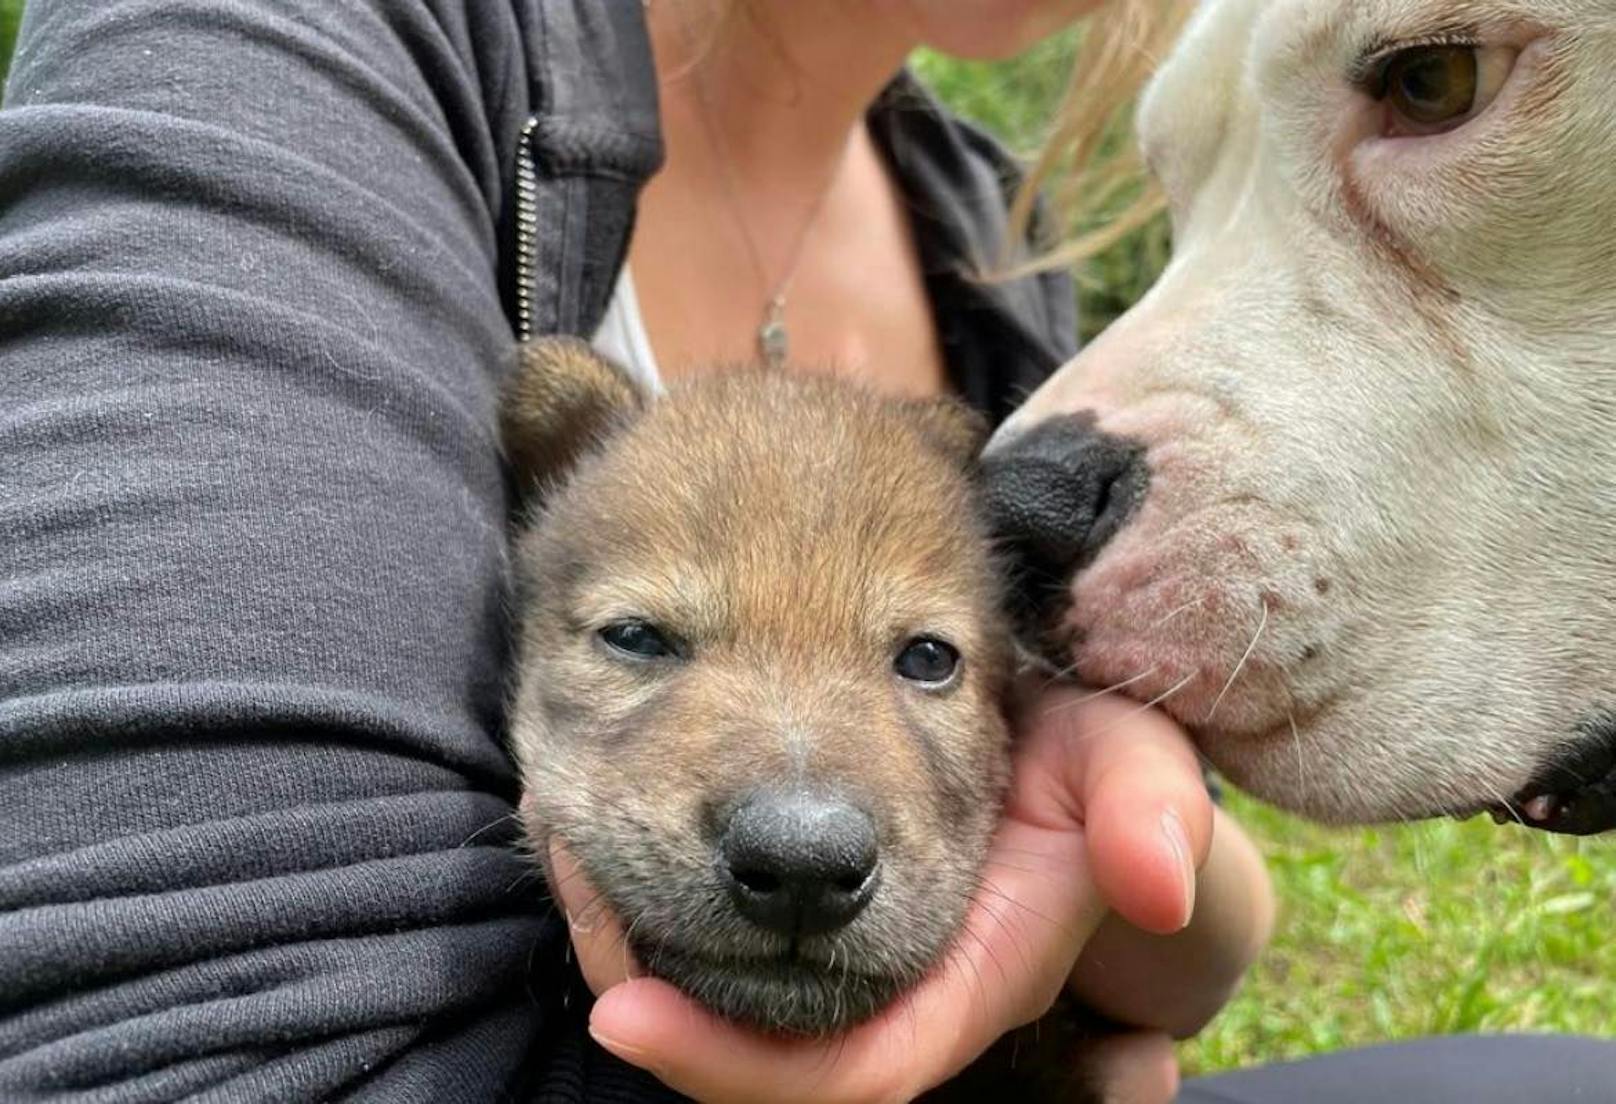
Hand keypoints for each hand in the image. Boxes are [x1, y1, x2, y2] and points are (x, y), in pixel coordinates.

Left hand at [546, 685, 1213, 1103]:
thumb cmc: (1105, 776)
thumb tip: (1154, 876)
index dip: (735, 1064)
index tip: (621, 1014)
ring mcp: (853, 967)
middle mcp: (902, 994)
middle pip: (759, 1063)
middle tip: (567, 880)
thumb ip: (1149, 810)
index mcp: (972, 977)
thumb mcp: (1137, 765)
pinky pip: (721, 956)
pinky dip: (655, 908)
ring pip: (727, 1009)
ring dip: (639, 946)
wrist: (1090, 781)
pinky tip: (605, 828)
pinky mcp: (818, 928)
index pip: (852, 1068)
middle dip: (654, 1006)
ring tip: (565, 844)